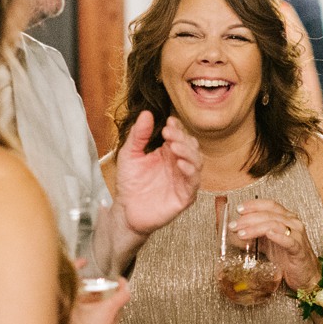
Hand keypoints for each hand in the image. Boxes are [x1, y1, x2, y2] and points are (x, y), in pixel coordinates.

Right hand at [66, 274, 129, 323]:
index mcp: (110, 310)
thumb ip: (72, 296)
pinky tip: (86, 322)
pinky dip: (99, 320)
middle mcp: (114, 321)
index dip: (123, 283)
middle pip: (118, 304)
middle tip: (100, 291)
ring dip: (103, 309)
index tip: (119, 279)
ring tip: (90, 306)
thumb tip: (67, 287)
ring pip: (112, 316)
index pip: (125, 293)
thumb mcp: (73, 309)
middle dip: (109, 296)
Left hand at [115, 109, 201, 237]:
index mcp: (168, 152)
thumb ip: (138, 135)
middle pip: (191, 145)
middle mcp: (178, 164)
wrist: (125, 210)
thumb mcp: (129, 154)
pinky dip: (190, 172)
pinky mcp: (184, 196)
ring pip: (197, 162)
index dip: (177, 127)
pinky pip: (194, 183)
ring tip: (174, 146)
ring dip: (188, 152)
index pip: (179, 135)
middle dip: (182, 137)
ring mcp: (183, 180)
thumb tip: (146, 113)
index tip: (169, 122)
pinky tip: (181, 165)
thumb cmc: (129, 182)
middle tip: (168, 133)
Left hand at [232, 199, 319, 291]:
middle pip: (269, 214)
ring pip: (276, 225)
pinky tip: (268, 234)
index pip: (270, 205)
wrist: (306, 276)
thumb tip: (236, 233)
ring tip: (242, 233)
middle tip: (234, 225)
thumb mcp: (268, 245)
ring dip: (256, 227)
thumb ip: (254, 237)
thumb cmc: (288, 258)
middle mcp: (293, 223)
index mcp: (286, 218)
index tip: (239, 209)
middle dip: (249, 218)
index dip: (254, 205)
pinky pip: (289, 241)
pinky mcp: (299, 249)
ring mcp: (298, 235)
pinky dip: (278, 236)